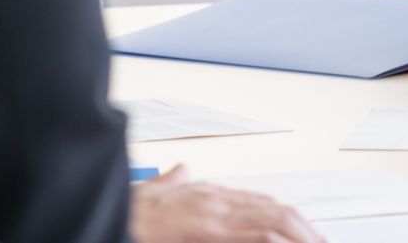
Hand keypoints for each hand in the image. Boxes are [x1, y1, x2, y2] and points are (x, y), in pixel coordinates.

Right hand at [130, 165, 323, 242]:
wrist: (100, 210)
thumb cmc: (123, 211)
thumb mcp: (151, 193)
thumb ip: (170, 183)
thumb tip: (179, 171)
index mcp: (205, 194)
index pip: (261, 203)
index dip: (289, 219)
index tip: (307, 234)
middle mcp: (214, 200)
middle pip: (275, 211)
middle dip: (305, 230)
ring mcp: (211, 214)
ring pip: (272, 220)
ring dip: (299, 235)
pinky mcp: (204, 230)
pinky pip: (253, 235)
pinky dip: (274, 240)